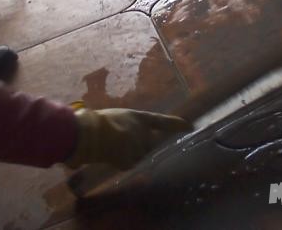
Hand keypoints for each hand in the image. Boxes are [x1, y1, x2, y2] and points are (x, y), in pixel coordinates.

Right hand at [65, 108, 192, 169]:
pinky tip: (110, 156)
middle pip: (151, 142)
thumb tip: (126, 135)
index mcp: (140, 118)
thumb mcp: (118, 117)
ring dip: (131, 153)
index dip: (175, 124)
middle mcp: (144, 133)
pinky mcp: (130, 161)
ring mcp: (139, 148)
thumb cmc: (100, 121)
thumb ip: (128, 125)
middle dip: (144, 144)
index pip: (163, 122)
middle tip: (126, 141)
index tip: (189, 126)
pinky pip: (128, 163)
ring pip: (139, 155)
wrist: (92, 134)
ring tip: (113, 147)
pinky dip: (120, 161)